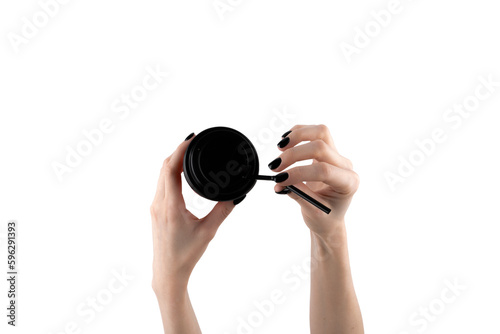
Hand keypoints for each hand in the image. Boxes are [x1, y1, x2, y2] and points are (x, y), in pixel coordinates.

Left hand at [150, 133, 239, 292]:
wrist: (167, 272)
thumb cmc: (185, 255)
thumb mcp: (208, 232)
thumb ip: (223, 211)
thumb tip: (236, 195)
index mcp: (170, 206)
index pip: (170, 169)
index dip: (180, 150)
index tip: (191, 138)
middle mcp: (159, 203)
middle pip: (163, 167)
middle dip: (178, 151)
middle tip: (193, 141)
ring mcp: (155, 206)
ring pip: (160, 175)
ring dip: (173, 161)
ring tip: (188, 152)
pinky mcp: (156, 211)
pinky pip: (161, 184)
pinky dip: (170, 173)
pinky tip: (180, 172)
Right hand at [270, 124, 358, 240]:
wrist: (331, 216)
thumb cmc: (326, 217)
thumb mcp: (313, 212)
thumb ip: (299, 195)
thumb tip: (281, 182)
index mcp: (348, 183)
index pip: (323, 170)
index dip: (299, 172)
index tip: (280, 179)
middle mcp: (345, 166)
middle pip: (320, 147)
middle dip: (294, 155)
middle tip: (275, 167)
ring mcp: (337, 156)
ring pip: (321, 132)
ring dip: (297, 137)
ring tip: (280, 149)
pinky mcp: (327, 151)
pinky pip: (315, 133)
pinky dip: (298, 133)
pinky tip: (286, 142)